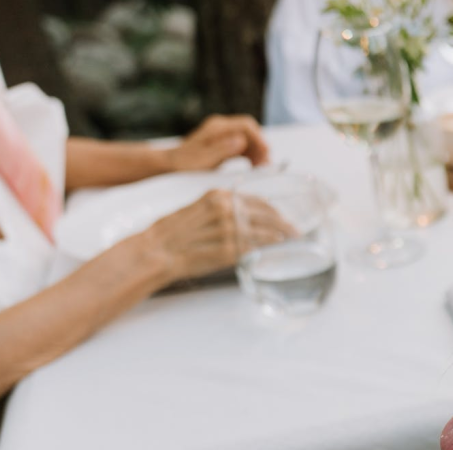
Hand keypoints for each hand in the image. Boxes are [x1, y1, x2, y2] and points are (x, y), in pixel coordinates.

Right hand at [134, 189, 296, 281]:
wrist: (157, 250)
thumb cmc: (173, 232)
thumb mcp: (198, 209)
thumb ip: (222, 209)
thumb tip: (243, 216)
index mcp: (217, 196)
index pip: (256, 201)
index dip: (274, 210)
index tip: (282, 216)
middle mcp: (225, 209)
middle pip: (267, 214)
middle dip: (284, 222)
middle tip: (296, 230)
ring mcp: (228, 229)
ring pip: (265, 230)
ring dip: (282, 235)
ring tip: (292, 239)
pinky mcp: (227, 249)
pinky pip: (255, 247)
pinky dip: (268, 246)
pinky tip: (276, 247)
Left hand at [164, 115, 269, 171]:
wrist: (171, 163)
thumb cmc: (185, 163)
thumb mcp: (204, 159)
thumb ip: (223, 149)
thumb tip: (242, 141)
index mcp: (217, 128)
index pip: (246, 126)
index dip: (259, 138)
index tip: (266, 153)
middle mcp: (222, 128)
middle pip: (250, 132)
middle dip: (260, 146)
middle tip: (266, 163)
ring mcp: (223, 135)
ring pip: (248, 140)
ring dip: (257, 152)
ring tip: (262, 167)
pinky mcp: (223, 144)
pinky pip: (242, 147)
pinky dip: (250, 156)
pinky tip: (254, 166)